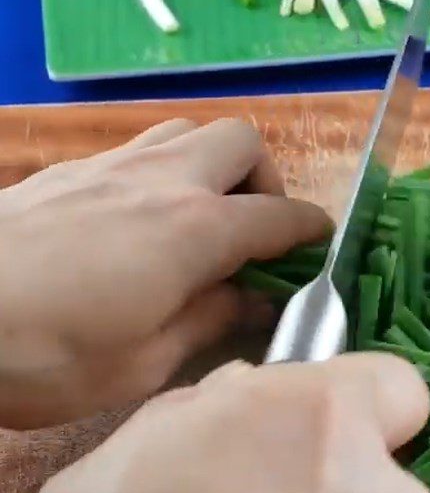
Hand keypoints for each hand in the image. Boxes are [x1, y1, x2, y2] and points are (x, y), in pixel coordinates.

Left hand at [0, 118, 328, 428]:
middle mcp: (165, 181)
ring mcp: (114, 166)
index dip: (311, 229)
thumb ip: (212, 319)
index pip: (279, 215)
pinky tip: (143, 221)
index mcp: (196, 230)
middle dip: (266, 180)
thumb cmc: (46, 354)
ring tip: (204, 217)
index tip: (321, 246)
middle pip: (242, 141)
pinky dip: (168, 171)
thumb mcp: (145, 361)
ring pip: (190, 131)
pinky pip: (143, 147)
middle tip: (253, 231)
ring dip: (215, 165)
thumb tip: (254, 301)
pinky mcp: (72, 169)